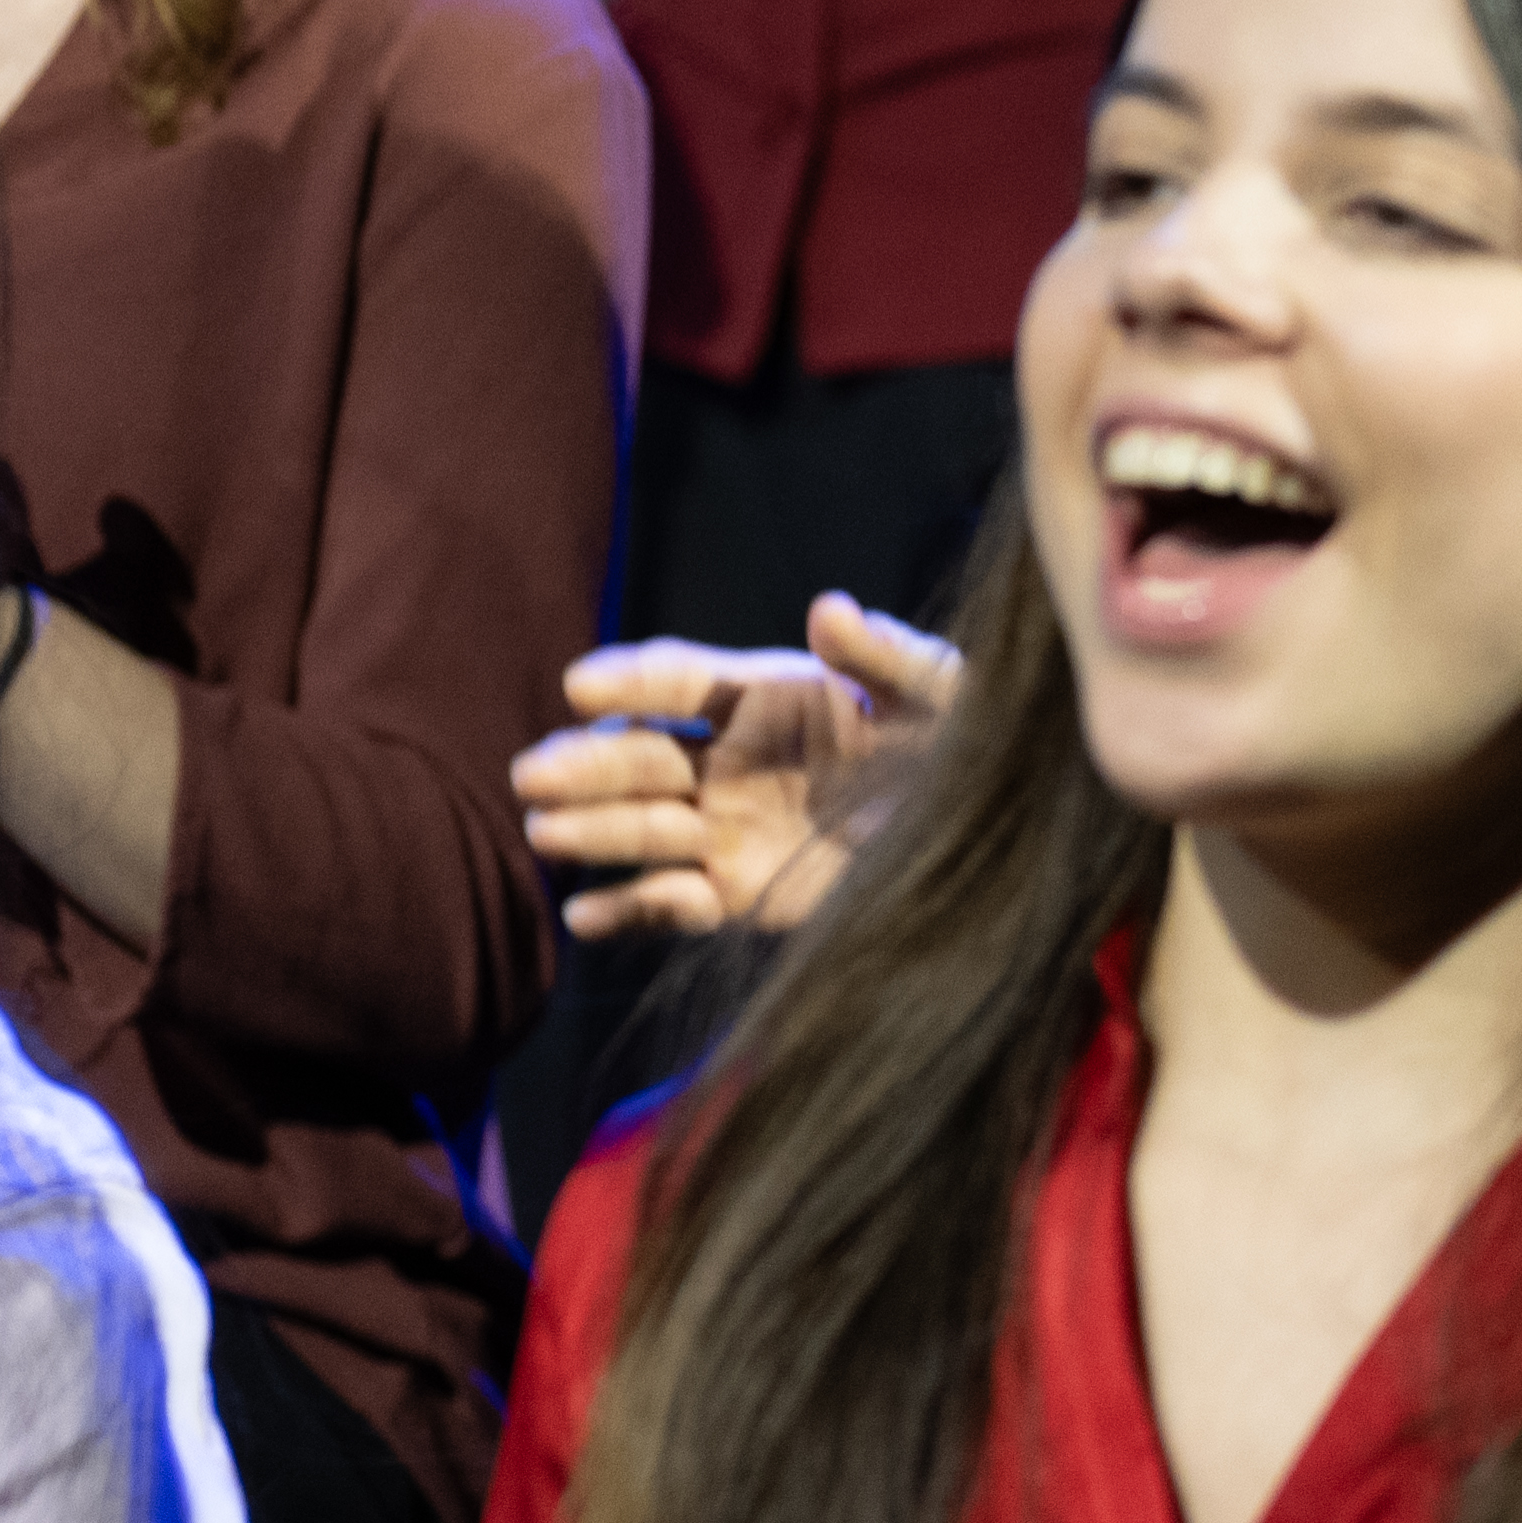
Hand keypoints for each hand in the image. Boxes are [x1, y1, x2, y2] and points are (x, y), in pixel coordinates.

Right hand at [508, 594, 963, 940]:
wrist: (986, 845)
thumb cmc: (964, 749)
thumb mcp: (937, 694)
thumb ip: (883, 655)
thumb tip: (829, 608)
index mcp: (771, 696)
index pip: (682, 679)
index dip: (631, 680)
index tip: (581, 686)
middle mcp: (734, 760)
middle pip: (644, 756)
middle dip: (587, 763)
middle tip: (535, 773)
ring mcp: (729, 829)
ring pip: (643, 827)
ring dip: (593, 830)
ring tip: (547, 833)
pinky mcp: (738, 896)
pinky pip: (669, 905)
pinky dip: (627, 910)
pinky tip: (584, 914)